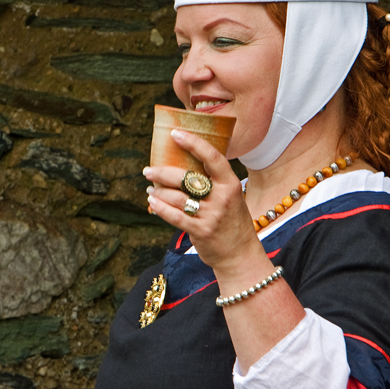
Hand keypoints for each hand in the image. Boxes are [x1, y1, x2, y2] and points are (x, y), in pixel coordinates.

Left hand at [144, 129, 264, 271]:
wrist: (241, 255)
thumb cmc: (232, 221)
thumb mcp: (231, 197)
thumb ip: (214, 182)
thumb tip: (183, 164)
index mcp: (231, 184)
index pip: (212, 157)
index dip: (193, 143)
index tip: (175, 134)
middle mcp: (222, 197)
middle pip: (186, 178)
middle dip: (162, 173)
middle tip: (148, 170)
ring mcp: (212, 215)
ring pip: (177, 197)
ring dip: (158, 192)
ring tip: (150, 189)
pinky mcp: (201, 231)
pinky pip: (175, 216)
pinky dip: (160, 208)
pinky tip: (152, 203)